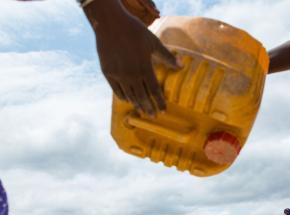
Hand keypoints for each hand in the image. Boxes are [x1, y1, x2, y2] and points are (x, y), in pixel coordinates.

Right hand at [84, 0, 180, 115]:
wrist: (110, 24)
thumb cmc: (134, 31)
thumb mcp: (153, 42)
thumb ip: (167, 56)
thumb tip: (181, 66)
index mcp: (144, 67)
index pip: (155, 90)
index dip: (160, 101)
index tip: (163, 110)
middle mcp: (131, 75)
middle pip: (142, 97)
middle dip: (149, 107)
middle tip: (153, 116)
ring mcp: (119, 75)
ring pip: (130, 95)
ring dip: (136, 104)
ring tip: (141, 110)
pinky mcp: (108, 73)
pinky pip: (116, 90)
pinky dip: (123, 96)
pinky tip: (127, 100)